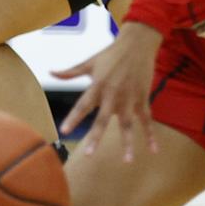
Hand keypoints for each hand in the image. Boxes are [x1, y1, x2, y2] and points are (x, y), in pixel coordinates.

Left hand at [53, 21, 164, 161]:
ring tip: (127, 161)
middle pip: (103, 119)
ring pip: (128, 124)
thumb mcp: (89, 62)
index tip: (65, 131)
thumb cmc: (110, 53)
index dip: (74, 118)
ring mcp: (130, 98)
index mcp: (97, 85)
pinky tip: (153, 150)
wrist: (138, 43)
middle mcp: (113, 94)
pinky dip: (151, 135)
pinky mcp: (143, 98)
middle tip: (89, 155)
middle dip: (96, 137)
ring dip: (128, 143)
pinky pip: (147, 120)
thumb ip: (70, 71)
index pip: (83, 105)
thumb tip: (50, 72)